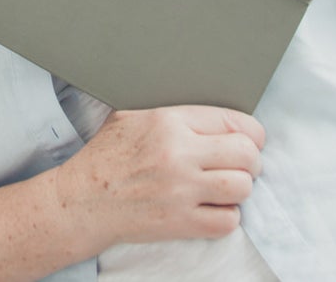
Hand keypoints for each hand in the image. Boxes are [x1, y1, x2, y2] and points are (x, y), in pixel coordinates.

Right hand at [54, 106, 263, 249]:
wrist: (84, 199)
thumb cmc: (107, 155)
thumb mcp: (133, 116)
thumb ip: (172, 112)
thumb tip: (209, 113)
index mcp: (169, 121)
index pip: (234, 121)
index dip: (251, 133)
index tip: (251, 140)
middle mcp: (179, 154)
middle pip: (246, 154)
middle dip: (252, 160)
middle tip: (244, 164)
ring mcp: (181, 191)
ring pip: (242, 187)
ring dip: (241, 188)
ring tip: (229, 186)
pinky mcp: (180, 223)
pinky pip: (227, 221)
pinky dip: (228, 216)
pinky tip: (214, 208)